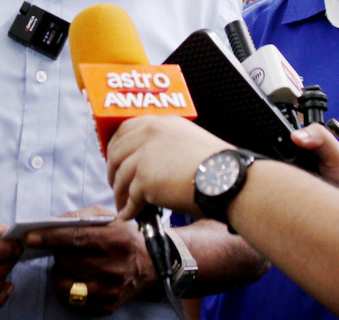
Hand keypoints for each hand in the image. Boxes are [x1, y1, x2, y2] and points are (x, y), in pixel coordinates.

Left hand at [25, 206, 155, 314]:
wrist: (150, 265)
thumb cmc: (124, 236)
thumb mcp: (107, 218)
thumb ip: (78, 217)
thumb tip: (49, 224)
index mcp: (115, 240)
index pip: (76, 239)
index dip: (51, 238)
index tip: (30, 237)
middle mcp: (114, 267)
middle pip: (68, 261)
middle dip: (56, 253)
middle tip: (59, 247)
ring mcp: (110, 289)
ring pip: (66, 281)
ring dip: (60, 270)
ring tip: (68, 262)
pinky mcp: (107, 304)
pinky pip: (72, 297)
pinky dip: (66, 285)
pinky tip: (73, 276)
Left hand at [107, 116, 229, 219]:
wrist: (226, 180)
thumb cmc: (217, 165)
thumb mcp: (189, 140)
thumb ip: (167, 144)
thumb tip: (152, 160)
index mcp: (160, 123)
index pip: (125, 129)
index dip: (115, 146)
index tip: (114, 158)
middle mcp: (149, 134)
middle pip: (116, 153)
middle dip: (112, 171)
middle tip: (114, 183)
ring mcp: (144, 157)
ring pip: (120, 177)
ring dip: (119, 194)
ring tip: (122, 204)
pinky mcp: (145, 180)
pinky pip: (130, 198)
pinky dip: (128, 209)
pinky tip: (129, 215)